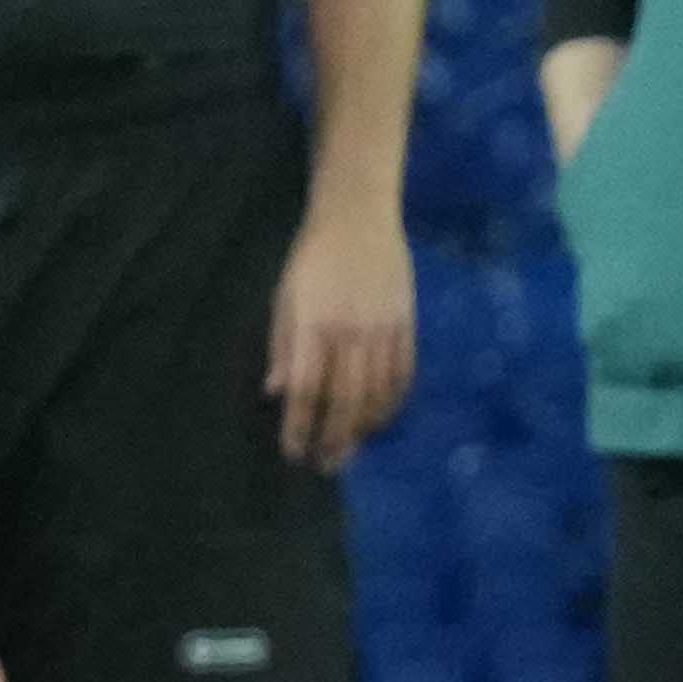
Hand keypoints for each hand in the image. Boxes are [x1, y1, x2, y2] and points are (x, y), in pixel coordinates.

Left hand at [265, 197, 416, 473]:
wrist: (359, 215)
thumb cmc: (313, 257)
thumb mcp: (285, 296)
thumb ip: (282, 346)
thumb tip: (275, 392)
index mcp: (313, 325)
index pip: (306, 390)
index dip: (300, 427)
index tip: (294, 452)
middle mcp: (349, 332)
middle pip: (345, 400)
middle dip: (334, 439)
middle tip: (326, 466)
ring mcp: (382, 329)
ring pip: (377, 393)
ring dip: (364, 428)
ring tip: (352, 450)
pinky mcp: (406, 324)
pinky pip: (403, 374)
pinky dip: (392, 403)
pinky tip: (380, 419)